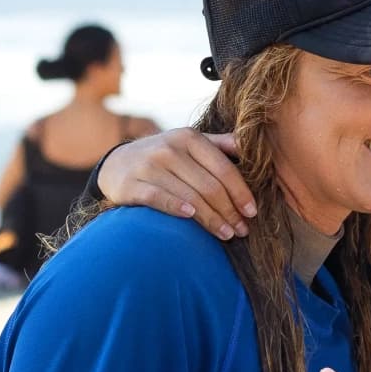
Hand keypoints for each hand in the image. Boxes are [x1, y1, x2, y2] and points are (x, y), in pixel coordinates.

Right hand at [97, 129, 258, 240]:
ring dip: (211, 219)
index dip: (241, 192)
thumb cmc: (166, 157)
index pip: (223, 169)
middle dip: (230, 211)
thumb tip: (250, 145)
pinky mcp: (131, 183)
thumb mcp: (190, 143)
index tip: (252, 212)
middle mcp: (169, 149)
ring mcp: (149, 165)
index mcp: (189, 138)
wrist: (118, 162)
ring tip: (227, 234)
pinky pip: (159, 198)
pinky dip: (176, 208)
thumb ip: (220, 144)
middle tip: (242, 230)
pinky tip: (191, 218)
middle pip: (209, 186)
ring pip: (189, 196)